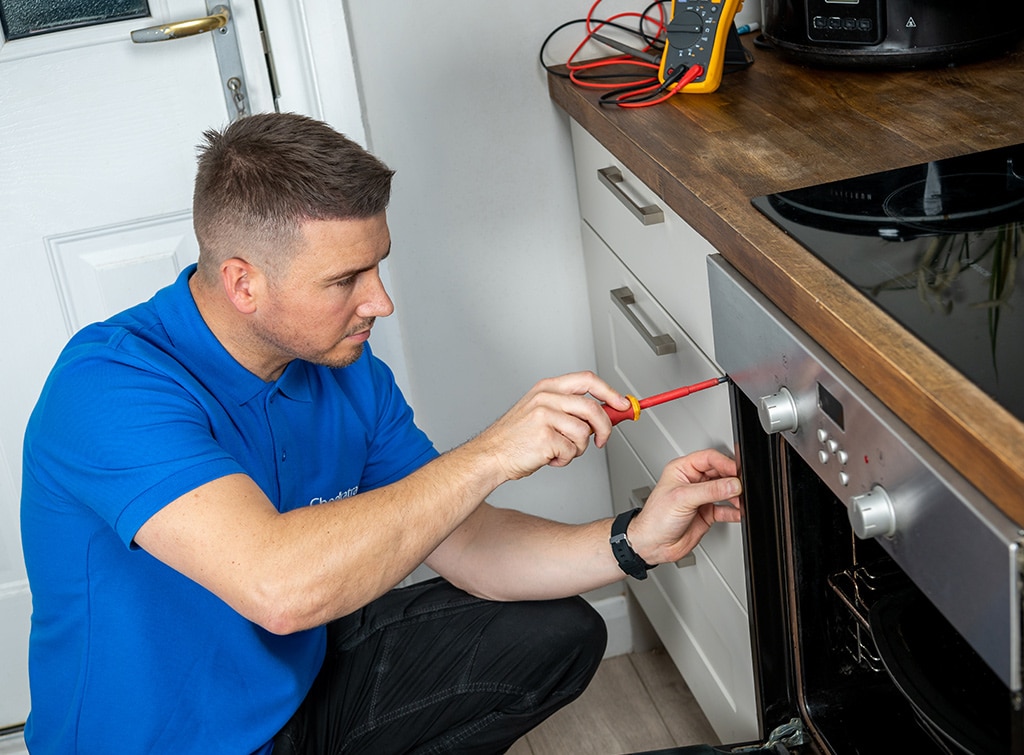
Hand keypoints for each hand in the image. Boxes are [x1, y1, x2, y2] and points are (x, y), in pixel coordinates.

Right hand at [472, 371, 630, 480]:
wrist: (490, 455)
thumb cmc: (516, 438)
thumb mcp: (541, 411)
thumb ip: (570, 408)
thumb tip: (606, 412)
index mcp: (547, 388)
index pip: (587, 380)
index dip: (610, 392)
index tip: (623, 404)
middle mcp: (546, 398)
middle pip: (593, 408)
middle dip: (605, 427)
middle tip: (601, 440)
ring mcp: (544, 416)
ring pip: (584, 433)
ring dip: (577, 448)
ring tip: (559, 450)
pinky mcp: (545, 436)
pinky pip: (571, 450)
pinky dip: (564, 460)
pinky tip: (548, 457)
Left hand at [628, 449, 741, 565]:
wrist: (652, 544)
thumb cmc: (655, 518)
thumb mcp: (682, 498)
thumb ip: (710, 490)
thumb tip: (732, 484)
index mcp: (682, 469)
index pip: (709, 458)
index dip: (725, 463)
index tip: (737, 472)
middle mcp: (693, 481)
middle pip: (720, 473)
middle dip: (732, 479)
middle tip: (741, 487)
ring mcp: (701, 497)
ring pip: (725, 490)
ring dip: (735, 495)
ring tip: (740, 501)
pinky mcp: (707, 513)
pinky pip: (725, 509)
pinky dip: (733, 511)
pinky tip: (738, 513)